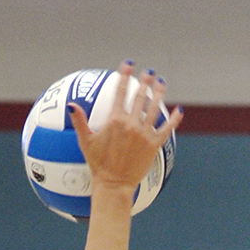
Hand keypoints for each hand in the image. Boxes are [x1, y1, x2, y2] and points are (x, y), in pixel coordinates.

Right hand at [69, 66, 181, 200]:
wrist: (113, 185)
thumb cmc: (98, 164)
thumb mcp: (86, 141)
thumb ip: (79, 121)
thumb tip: (71, 105)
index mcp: (115, 120)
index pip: (121, 91)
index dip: (125, 75)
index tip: (129, 65)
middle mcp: (130, 124)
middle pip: (140, 97)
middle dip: (145, 82)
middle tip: (149, 72)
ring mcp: (143, 135)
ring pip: (154, 109)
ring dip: (159, 93)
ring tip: (162, 82)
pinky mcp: (153, 146)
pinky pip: (166, 130)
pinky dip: (174, 120)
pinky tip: (179, 110)